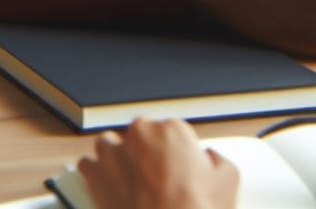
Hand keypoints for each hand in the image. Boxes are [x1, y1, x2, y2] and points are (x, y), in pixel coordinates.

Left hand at [76, 118, 238, 208]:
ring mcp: (114, 153)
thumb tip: (210, 159)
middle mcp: (141, 134)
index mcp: (172, 129)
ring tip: (125, 178)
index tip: (173, 168)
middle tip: (152, 177)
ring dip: (115, 157)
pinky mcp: (94, 176)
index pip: (171, 132)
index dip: (173, 152)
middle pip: (138, 134)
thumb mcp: (228, 179)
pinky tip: (104, 186)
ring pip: (109, 144)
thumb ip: (216, 160)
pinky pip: (87, 165)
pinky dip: (94, 174)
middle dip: (143, 152)